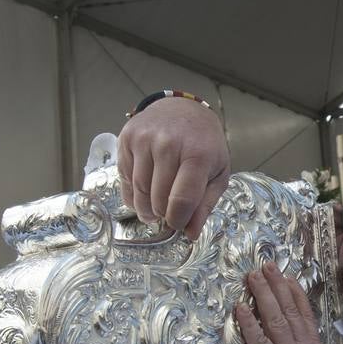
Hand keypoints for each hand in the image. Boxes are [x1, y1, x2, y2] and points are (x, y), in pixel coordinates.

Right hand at [117, 95, 229, 238]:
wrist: (183, 109)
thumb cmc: (204, 144)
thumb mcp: (217, 173)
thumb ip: (205, 205)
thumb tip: (191, 234)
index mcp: (197, 154)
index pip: (182, 200)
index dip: (178, 220)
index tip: (179, 224)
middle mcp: (168, 144)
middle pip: (157, 198)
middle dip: (163, 214)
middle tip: (168, 215)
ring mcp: (144, 139)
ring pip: (138, 190)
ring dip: (145, 208)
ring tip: (153, 211)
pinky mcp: (127, 139)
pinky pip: (125, 177)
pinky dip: (133, 193)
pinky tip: (143, 193)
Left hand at [234, 263, 333, 343]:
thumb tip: (292, 340)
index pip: (304, 313)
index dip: (295, 293)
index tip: (286, 277)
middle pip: (288, 310)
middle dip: (276, 286)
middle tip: (266, 266)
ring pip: (275, 320)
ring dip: (263, 297)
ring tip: (252, 278)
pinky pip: (261, 343)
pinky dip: (251, 325)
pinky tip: (242, 310)